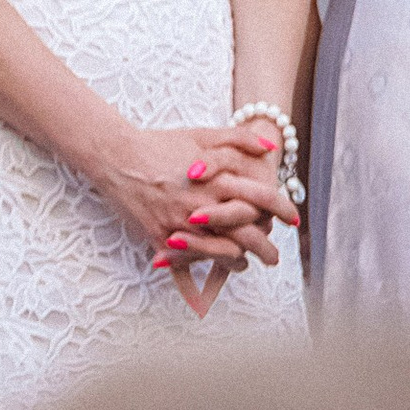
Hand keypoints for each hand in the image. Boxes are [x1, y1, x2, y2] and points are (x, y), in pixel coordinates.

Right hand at [94, 122, 295, 289]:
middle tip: (273, 257)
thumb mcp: (201, 134)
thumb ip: (238, 139)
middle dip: (266, 249)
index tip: (292, 219)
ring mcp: (181, 224)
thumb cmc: (158, 144)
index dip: (282, 209)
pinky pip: (185, 265)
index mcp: (217, 179)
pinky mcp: (159, 238)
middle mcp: (202, 205)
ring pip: (221, 254)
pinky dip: (200, 273)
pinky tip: (209, 275)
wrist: (116, 156)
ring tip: (245, 265)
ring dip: (237, 263)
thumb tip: (270, 150)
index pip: (262, 198)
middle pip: (247, 234)